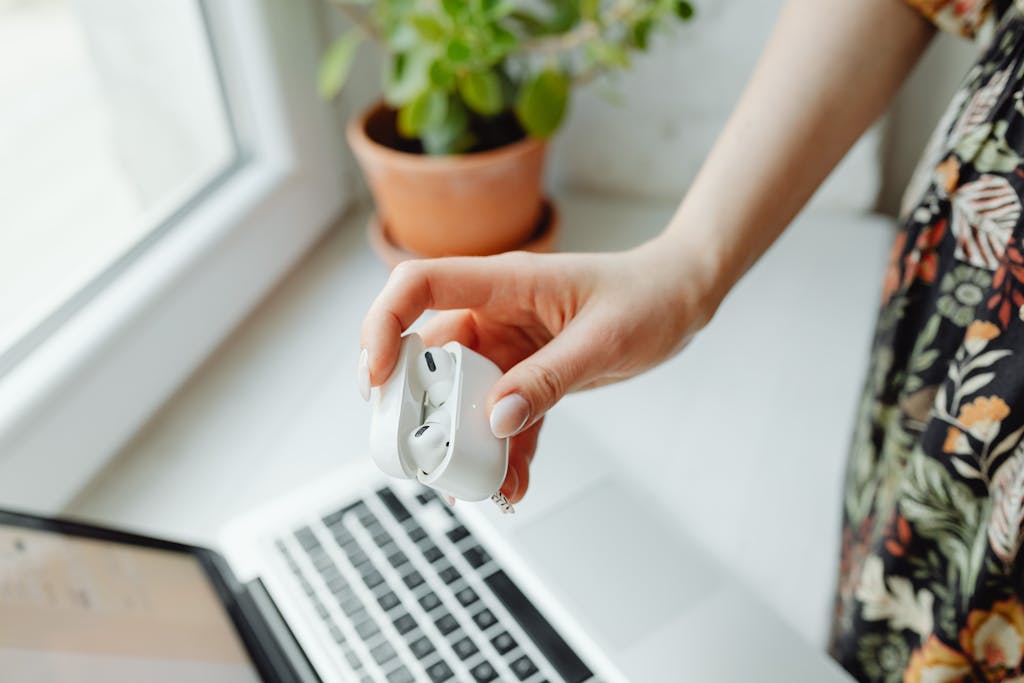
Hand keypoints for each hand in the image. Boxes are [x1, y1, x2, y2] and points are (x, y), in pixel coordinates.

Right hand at [359, 238, 717, 502]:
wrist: (679, 300)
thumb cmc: (646, 298)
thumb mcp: (602, 340)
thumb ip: (548, 379)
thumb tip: (496, 421)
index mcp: (503, 283)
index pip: (417, 286)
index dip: (382, 326)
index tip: (374, 379)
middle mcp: (494, 313)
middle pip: (429, 356)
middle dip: (420, 408)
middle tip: (426, 454)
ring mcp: (508, 346)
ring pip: (463, 396)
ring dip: (464, 442)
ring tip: (476, 485)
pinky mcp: (527, 375)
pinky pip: (504, 416)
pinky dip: (505, 450)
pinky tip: (514, 483)